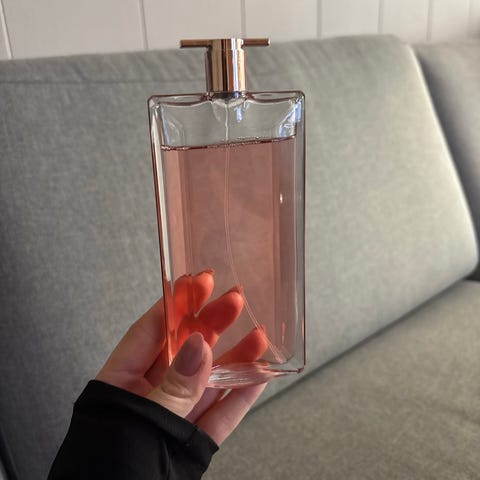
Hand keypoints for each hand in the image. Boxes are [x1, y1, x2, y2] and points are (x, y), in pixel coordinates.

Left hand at [96, 270, 266, 444]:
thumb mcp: (135, 427)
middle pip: (186, 350)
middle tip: (234, 301)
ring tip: (258, 335)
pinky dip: (242, 394)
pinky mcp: (194, 444)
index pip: (151, 332)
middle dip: (212, 324)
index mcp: (119, 383)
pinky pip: (222, 414)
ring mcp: (174, 419)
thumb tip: (197, 347)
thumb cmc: (100, 477)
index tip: (198, 282)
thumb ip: (170, 388)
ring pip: (210, 380)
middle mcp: (149, 396)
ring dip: (236, 356)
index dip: (177, 304)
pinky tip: (259, 373)